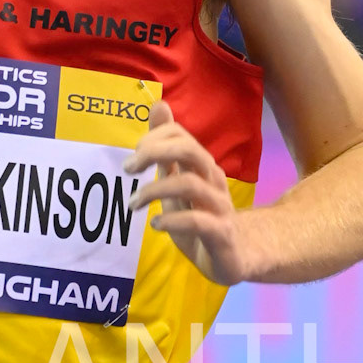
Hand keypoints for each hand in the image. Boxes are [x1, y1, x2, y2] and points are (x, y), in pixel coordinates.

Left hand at [126, 100, 247, 285]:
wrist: (235, 256)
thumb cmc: (201, 217)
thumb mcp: (178, 182)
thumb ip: (166, 152)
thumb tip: (159, 106)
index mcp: (202, 166)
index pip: (180, 134)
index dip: (154, 138)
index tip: (133, 157)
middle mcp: (213, 180)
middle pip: (189, 151)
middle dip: (154, 153)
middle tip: (128, 169)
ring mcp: (219, 206)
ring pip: (189, 184)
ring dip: (153, 190)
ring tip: (133, 203)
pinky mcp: (221, 234)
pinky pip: (198, 221)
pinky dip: (172, 221)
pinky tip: (155, 225)